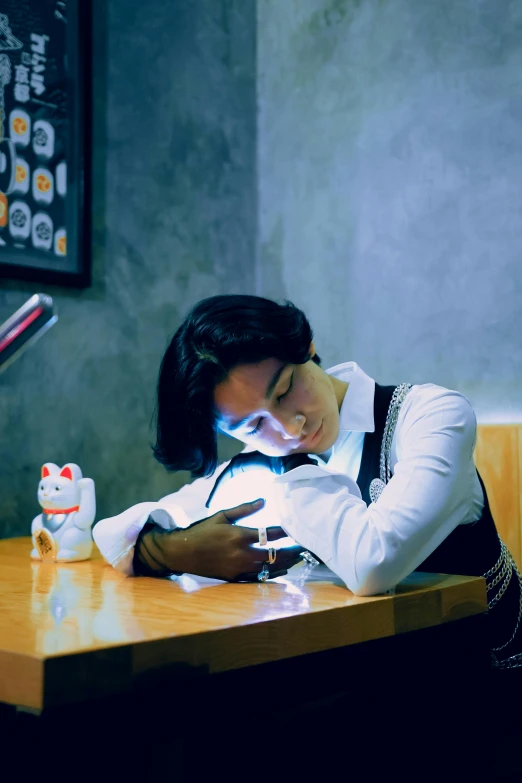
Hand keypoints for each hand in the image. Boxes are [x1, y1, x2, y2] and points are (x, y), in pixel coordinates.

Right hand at [143, 499, 304, 581]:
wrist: (182, 552)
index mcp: (239, 535)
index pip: (270, 533)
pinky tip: (281, 570)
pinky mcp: (235, 578)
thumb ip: (244, 509)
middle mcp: (242, 553)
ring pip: (269, 568)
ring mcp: (239, 568)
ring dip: (285, 564)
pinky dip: (271, 573)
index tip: (297, 528)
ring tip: (297, 558)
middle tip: (304, 546)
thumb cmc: (202, 531)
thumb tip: (264, 500)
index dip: (286, 531)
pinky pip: (259, 577)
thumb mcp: (222, 515)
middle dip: (291, 550)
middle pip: (275, 554)